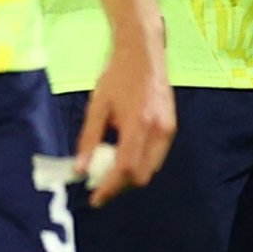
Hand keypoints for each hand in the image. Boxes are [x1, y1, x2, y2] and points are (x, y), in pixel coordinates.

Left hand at [67, 50, 176, 201]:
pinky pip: (157, 157)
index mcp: (137, 124)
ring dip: (131, 176)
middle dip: (120, 185)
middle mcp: (158, 130)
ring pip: (151, 168)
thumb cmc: (116, 75)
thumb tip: (80, 170)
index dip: (109, 188)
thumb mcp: (97, 106)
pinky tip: (124, 155)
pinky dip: (141, 163)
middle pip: (141, 175)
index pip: (125, 169)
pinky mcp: (172, 127)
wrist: (143, 52)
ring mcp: (168, 129)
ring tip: (109, 170)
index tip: (95, 199)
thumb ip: (89, 140)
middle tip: (99, 184)